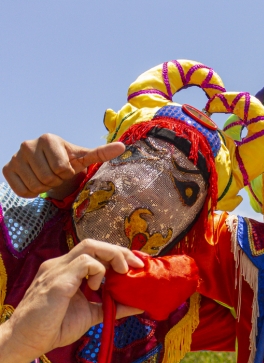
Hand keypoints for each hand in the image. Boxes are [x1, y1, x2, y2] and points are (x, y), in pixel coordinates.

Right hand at [0, 239, 143, 362]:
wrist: (26, 341)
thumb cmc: (54, 328)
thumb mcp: (92, 314)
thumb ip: (113, 307)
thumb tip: (139, 305)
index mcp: (67, 271)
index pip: (95, 252)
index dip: (117, 255)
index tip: (137, 266)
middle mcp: (61, 265)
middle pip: (94, 244)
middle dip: (120, 251)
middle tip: (137, 265)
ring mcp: (57, 269)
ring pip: (90, 246)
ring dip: (113, 256)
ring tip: (121, 273)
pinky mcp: (58, 280)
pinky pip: (85, 262)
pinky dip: (99, 270)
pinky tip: (98, 287)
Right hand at [2, 134, 124, 198]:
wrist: (48, 164)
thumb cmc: (69, 160)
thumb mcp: (84, 157)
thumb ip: (102, 152)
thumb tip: (123, 146)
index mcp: (49, 139)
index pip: (62, 169)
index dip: (68, 173)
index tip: (67, 168)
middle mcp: (28, 144)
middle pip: (48, 178)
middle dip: (57, 181)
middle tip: (57, 174)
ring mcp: (15, 156)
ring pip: (35, 185)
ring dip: (45, 188)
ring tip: (47, 177)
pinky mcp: (7, 168)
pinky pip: (22, 191)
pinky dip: (32, 192)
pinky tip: (35, 182)